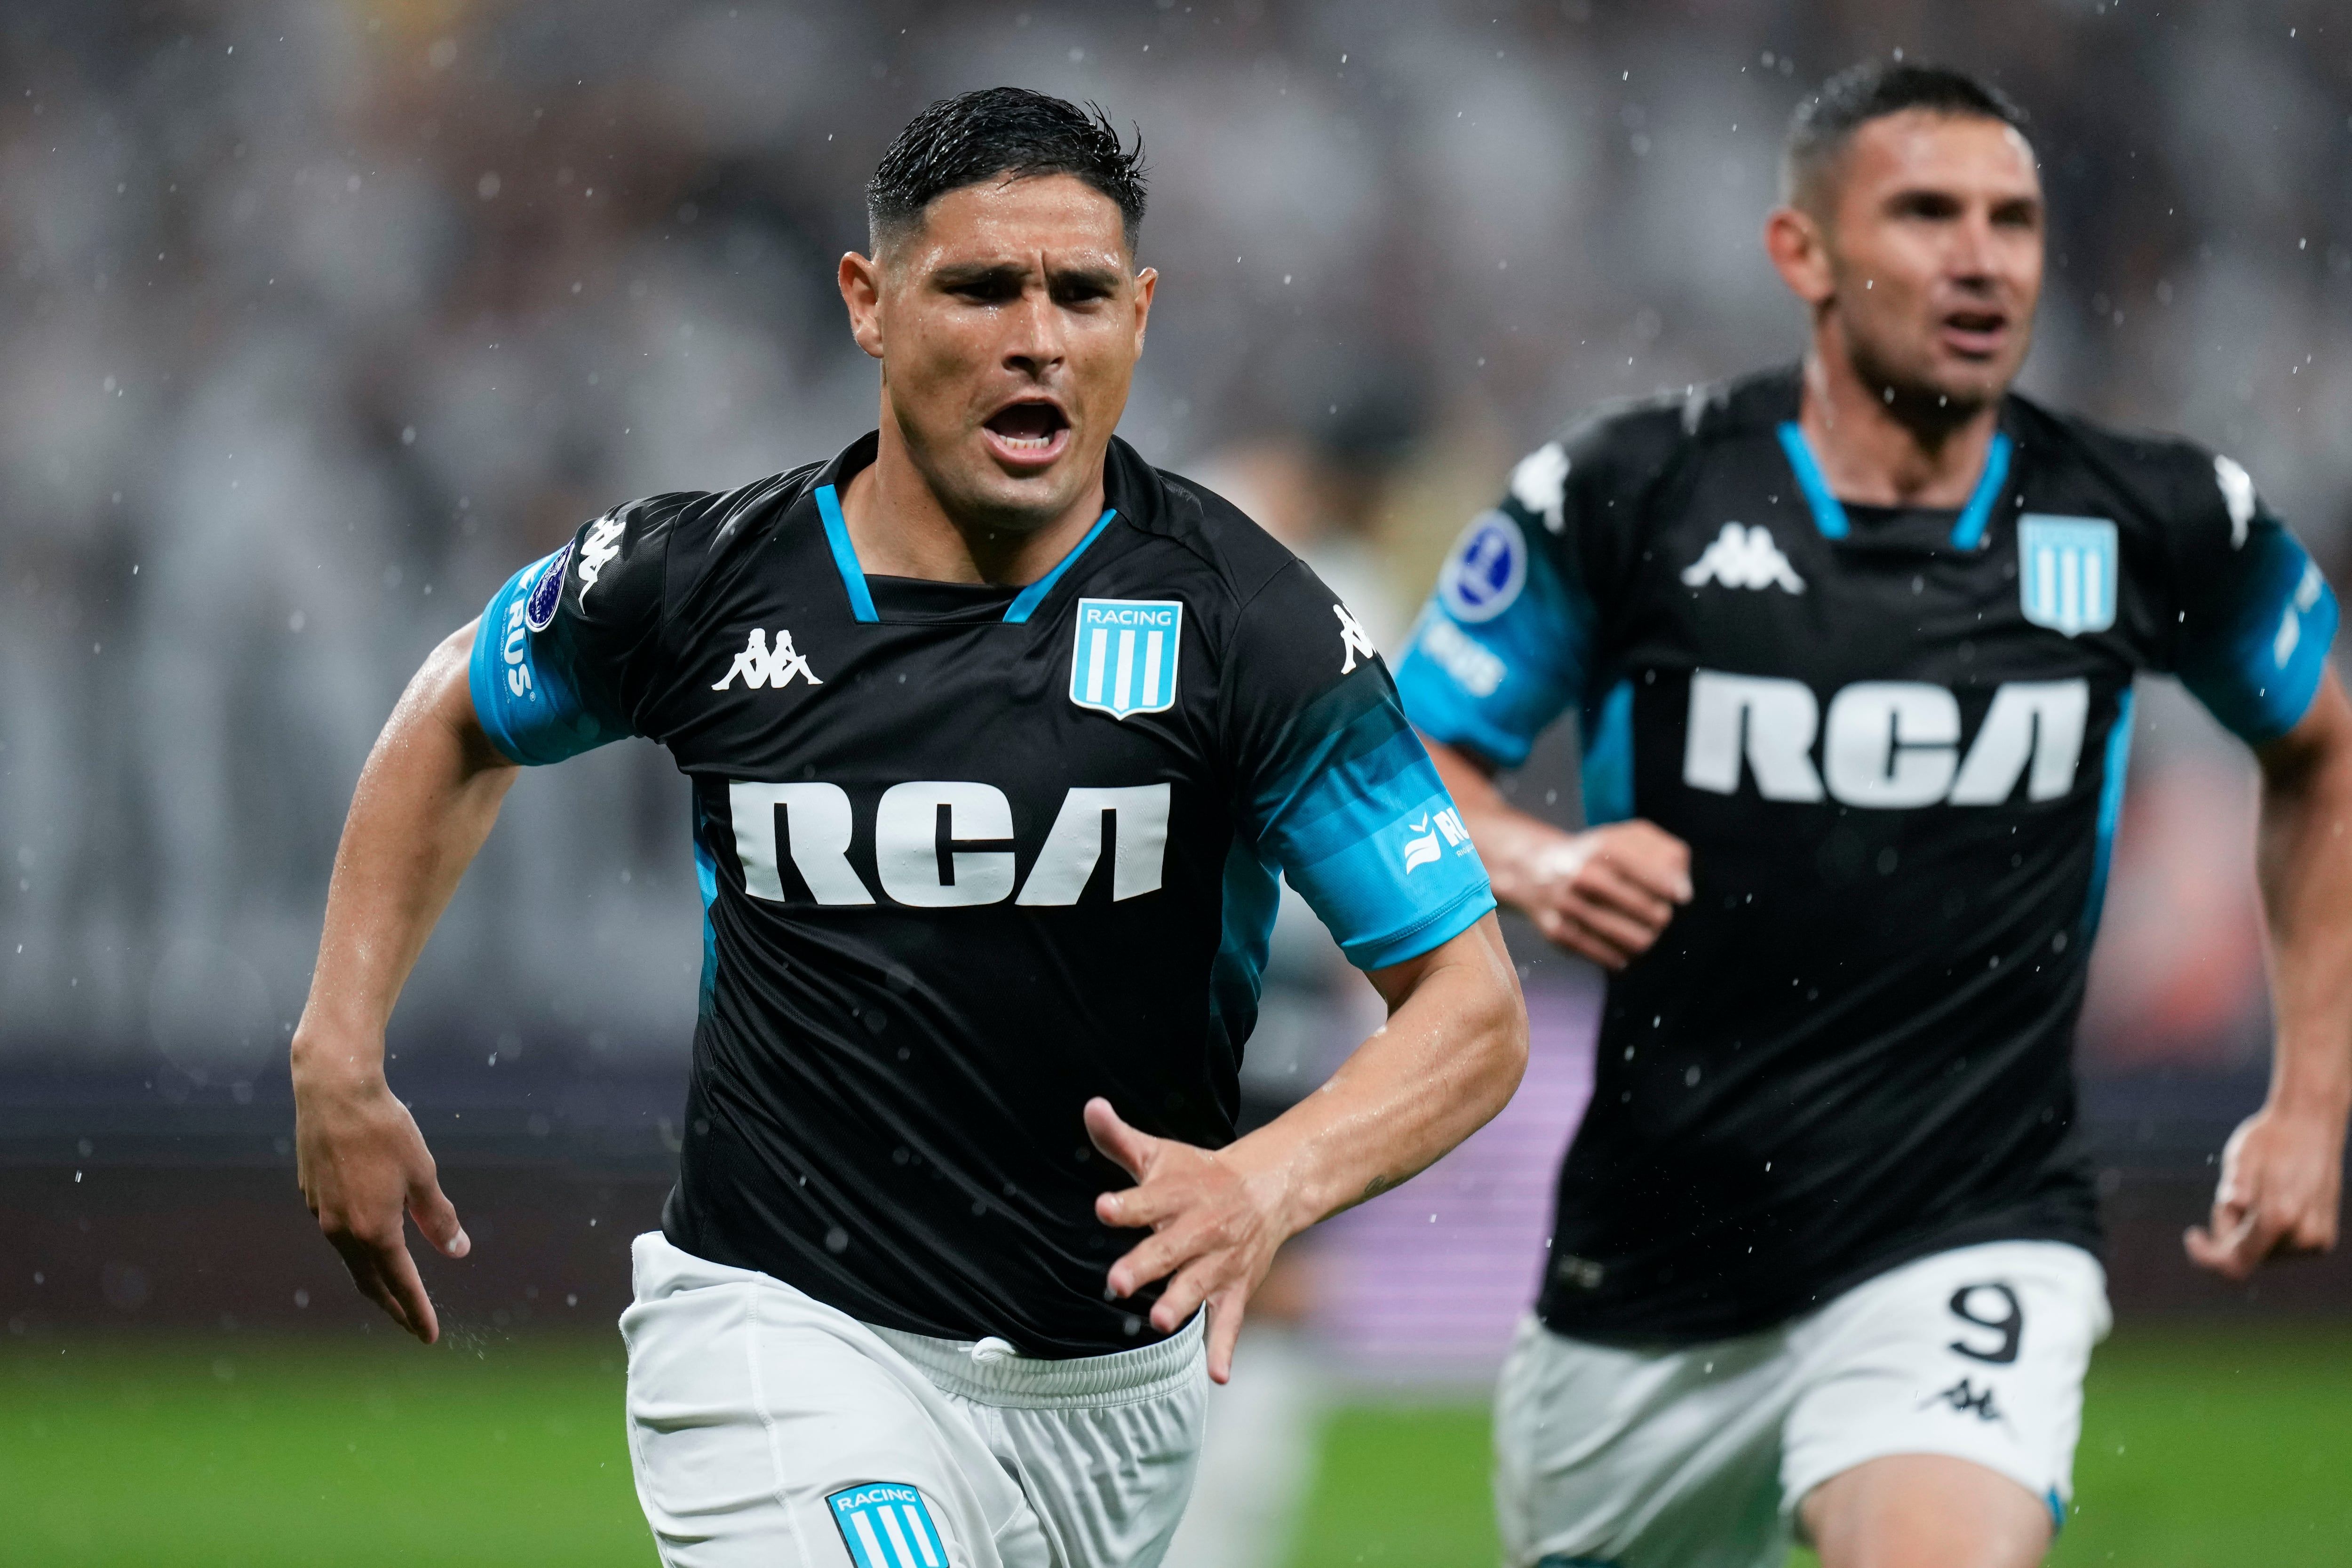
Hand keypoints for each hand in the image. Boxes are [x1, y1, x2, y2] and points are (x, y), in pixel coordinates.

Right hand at [293, 1050, 468, 1342]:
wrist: (333, 1093)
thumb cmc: (385, 1130)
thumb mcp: (422, 1174)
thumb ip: (439, 1217)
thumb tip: (458, 1251)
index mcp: (374, 1230)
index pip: (401, 1283)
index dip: (416, 1311)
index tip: (430, 1336)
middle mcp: (342, 1231)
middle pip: (371, 1282)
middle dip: (394, 1307)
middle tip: (412, 1326)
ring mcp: (322, 1216)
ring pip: (352, 1261)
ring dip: (374, 1280)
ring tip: (394, 1293)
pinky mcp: (312, 1197)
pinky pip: (338, 1235)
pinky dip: (358, 1250)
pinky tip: (369, 1245)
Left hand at [1087, 1097, 1292, 1384]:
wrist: (1268, 1189)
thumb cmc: (1199, 1174)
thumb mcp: (1160, 1153)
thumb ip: (1120, 1138)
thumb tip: (1090, 1105)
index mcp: (1178, 1194)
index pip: (1148, 1199)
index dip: (1127, 1204)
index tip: (1104, 1208)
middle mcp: (1200, 1229)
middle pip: (1169, 1248)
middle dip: (1144, 1265)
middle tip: (1115, 1281)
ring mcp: (1219, 1263)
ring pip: (1197, 1285)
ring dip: (1179, 1303)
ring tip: (1159, 1321)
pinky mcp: (1234, 1289)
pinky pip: (1230, 1322)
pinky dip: (1224, 1348)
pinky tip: (1217, 1375)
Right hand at [1497, 819, 1692, 969]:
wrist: (1535, 869)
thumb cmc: (1598, 854)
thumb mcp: (1630, 837)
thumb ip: (1667, 853)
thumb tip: (1684, 893)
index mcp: (1603, 846)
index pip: (1651, 871)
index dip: (1672, 887)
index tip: (1682, 897)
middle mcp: (1582, 874)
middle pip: (1652, 912)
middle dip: (1663, 916)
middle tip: (1657, 914)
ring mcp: (1568, 905)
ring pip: (1635, 940)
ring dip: (1648, 939)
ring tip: (1645, 932)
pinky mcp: (1557, 932)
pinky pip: (1608, 957)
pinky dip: (1622, 955)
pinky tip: (1621, 947)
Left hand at [2183, 1103, 2344, 1279]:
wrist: (2311, 1124)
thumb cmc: (2269, 1139)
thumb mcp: (2239, 1158)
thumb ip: (2233, 1190)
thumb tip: (2231, 1211)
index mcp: (2279, 1218)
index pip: (2235, 1263)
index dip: (2208, 1257)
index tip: (2192, 1236)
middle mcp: (2302, 1236)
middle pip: (2247, 1254)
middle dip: (2231, 1230)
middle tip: (2235, 1193)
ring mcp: (2316, 1240)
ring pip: (2264, 1251)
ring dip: (2250, 1229)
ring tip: (2260, 1191)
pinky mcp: (2323, 1239)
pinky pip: (2283, 1245)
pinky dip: (2270, 1230)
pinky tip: (2275, 1198)